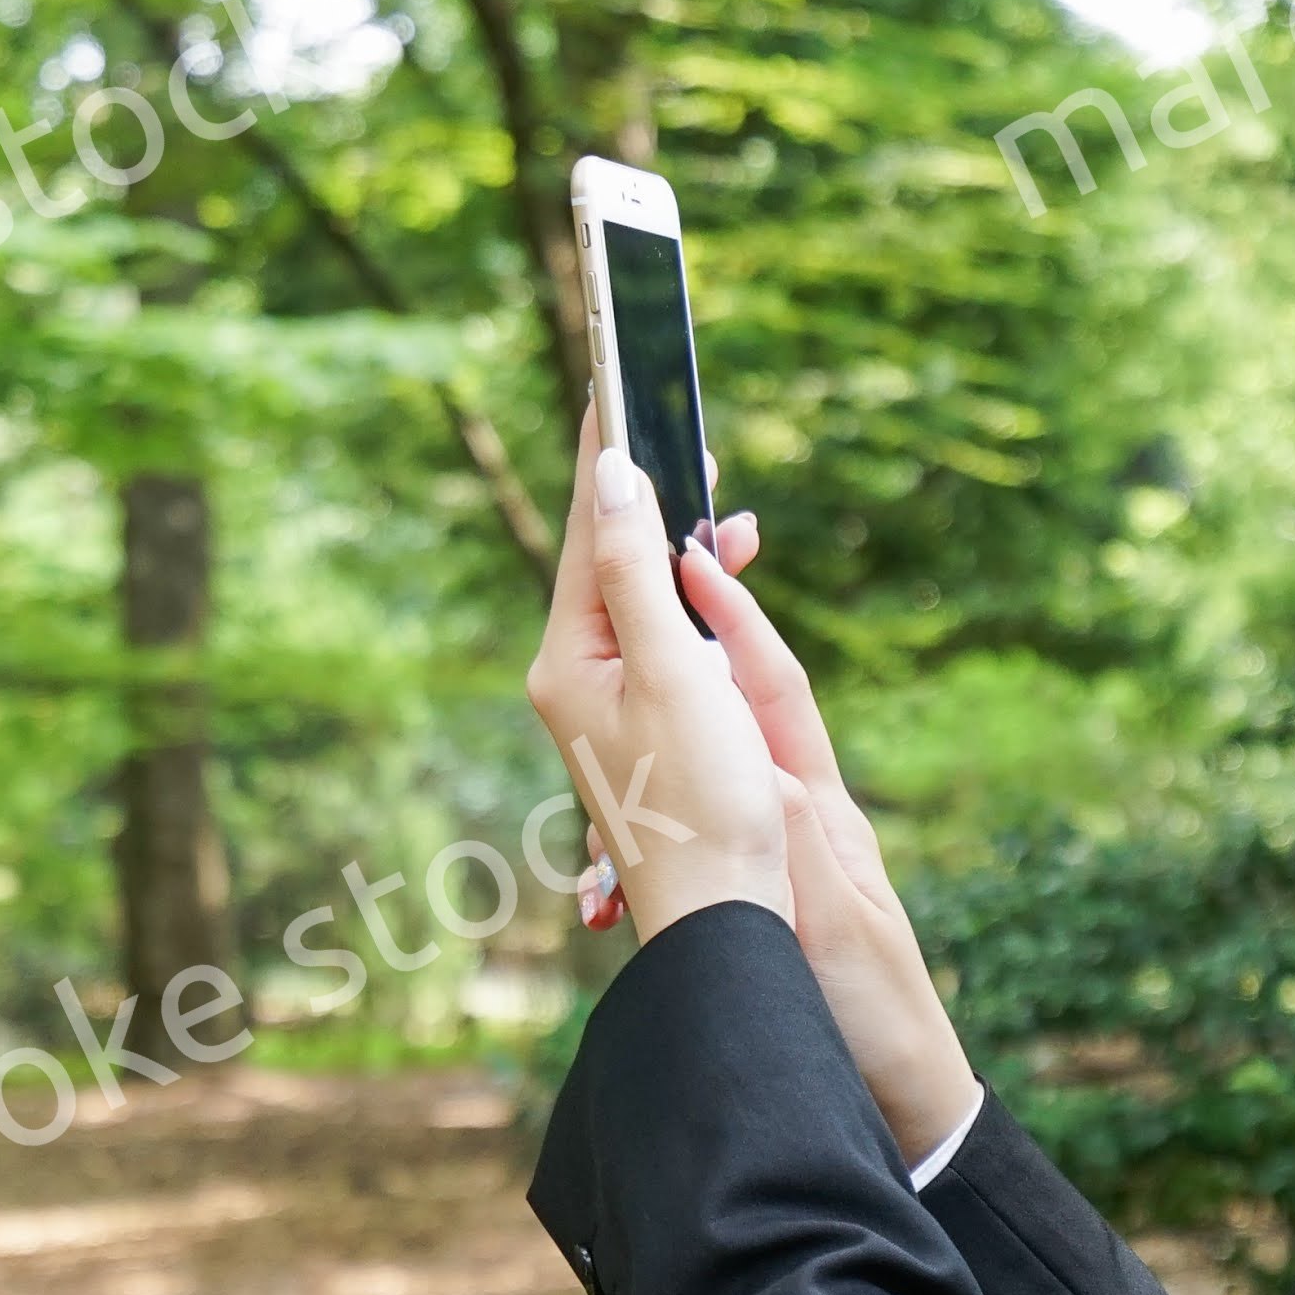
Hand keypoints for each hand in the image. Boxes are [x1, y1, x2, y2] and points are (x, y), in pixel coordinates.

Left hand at [525, 408, 796, 941]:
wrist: (725, 915)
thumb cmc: (702, 803)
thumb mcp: (674, 672)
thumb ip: (639, 572)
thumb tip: (615, 477)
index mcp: (566, 659)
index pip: (587, 530)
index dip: (606, 454)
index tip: (612, 379)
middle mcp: (574, 674)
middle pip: (608, 556)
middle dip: (651, 493)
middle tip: (686, 426)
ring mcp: (607, 699)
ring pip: (640, 593)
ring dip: (680, 546)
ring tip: (727, 511)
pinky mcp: (645, 720)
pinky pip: (663, 633)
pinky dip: (694, 598)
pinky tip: (724, 583)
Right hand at [679, 541, 987, 1163]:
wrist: (906, 1100)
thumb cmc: (880, 1018)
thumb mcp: (836, 927)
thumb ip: (797, 846)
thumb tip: (761, 765)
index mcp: (818, 810)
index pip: (773, 688)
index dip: (735, 616)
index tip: (690, 549)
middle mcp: (799, 817)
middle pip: (737, 700)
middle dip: (689, 629)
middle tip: (645, 564)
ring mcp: (784, 852)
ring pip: (715, 752)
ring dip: (669, 697)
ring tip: (615, 653)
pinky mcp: (771, 895)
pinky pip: (709, 813)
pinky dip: (667, 782)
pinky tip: (626, 791)